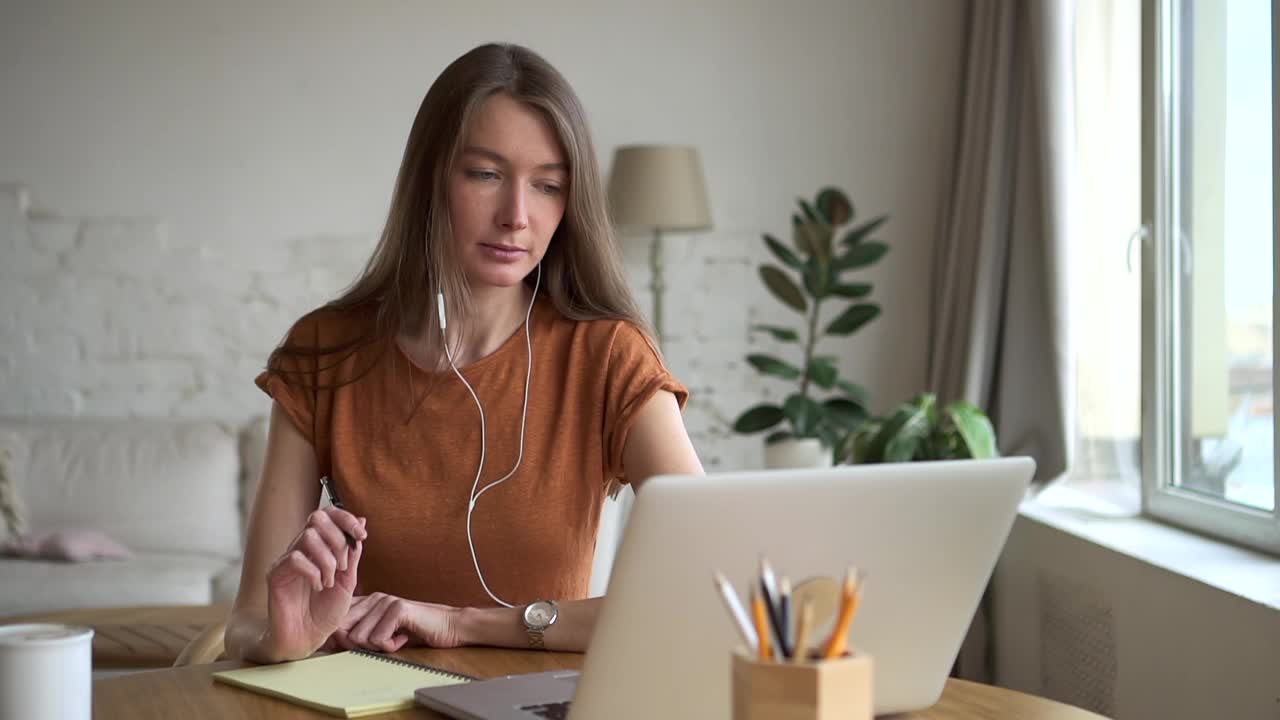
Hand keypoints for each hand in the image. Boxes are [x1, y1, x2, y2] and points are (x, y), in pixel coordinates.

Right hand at [263, 507, 366, 660]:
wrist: (307, 638)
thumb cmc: (326, 612)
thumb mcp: (348, 580)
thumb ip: (353, 552)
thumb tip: (361, 521)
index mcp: (320, 546)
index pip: (328, 514)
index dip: (346, 519)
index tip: (362, 535)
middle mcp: (301, 548)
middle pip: (317, 518)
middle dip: (338, 539)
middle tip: (343, 566)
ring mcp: (287, 560)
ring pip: (308, 537)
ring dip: (327, 560)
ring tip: (330, 581)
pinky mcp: (276, 574)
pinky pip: (295, 559)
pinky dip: (313, 573)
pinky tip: (318, 587)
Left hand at [331, 593, 462, 652]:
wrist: (448, 627)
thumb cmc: (415, 632)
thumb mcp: (382, 632)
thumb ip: (360, 632)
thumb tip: (330, 645)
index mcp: (367, 601)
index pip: (337, 621)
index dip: (342, 639)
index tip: (361, 646)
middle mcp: (374, 598)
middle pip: (343, 630)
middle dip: (358, 645)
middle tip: (380, 644)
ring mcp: (386, 601)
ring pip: (360, 637)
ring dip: (378, 647)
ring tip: (394, 639)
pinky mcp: (398, 608)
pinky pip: (378, 639)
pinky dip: (390, 646)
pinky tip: (403, 638)